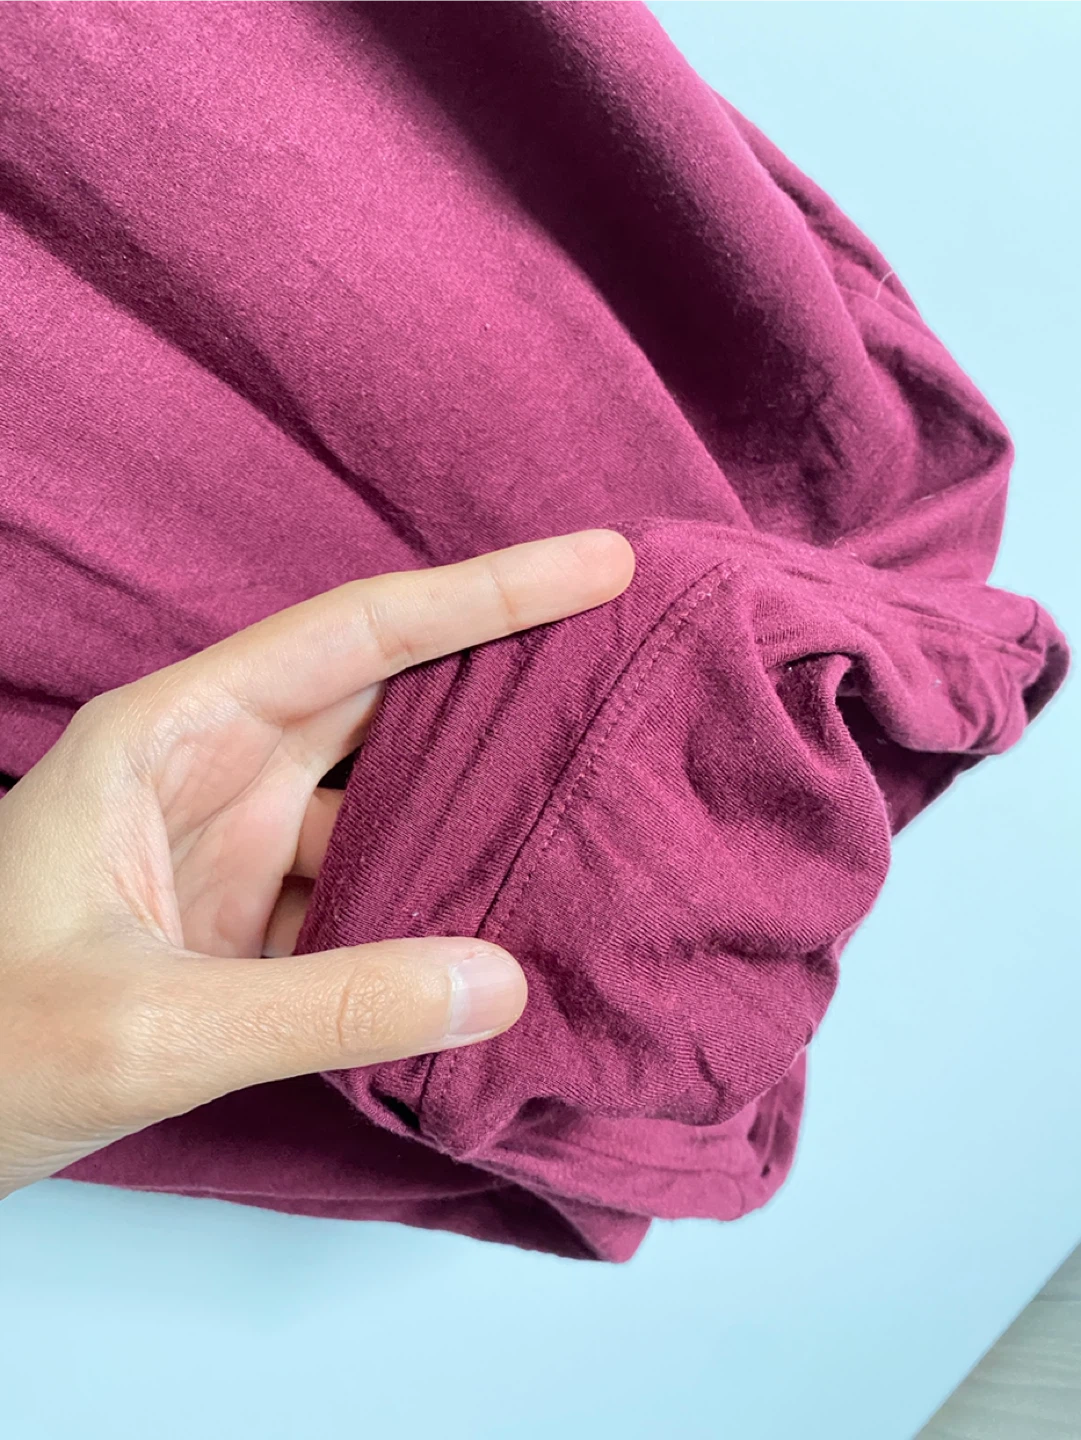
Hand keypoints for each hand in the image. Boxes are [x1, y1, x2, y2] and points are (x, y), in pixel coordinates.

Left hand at [0, 529, 634, 1198]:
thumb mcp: (152, 1026)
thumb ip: (328, 1004)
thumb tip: (503, 981)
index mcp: (173, 735)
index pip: (358, 633)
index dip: (489, 593)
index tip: (603, 564)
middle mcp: (212, 769)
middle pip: (388, 693)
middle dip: (505, 671)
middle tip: (629, 656)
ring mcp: (232, 845)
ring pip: (385, 795)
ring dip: (476, 798)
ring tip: (594, 787)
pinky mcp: (245, 917)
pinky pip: (366, 883)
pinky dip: (435, 893)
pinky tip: (504, 910)